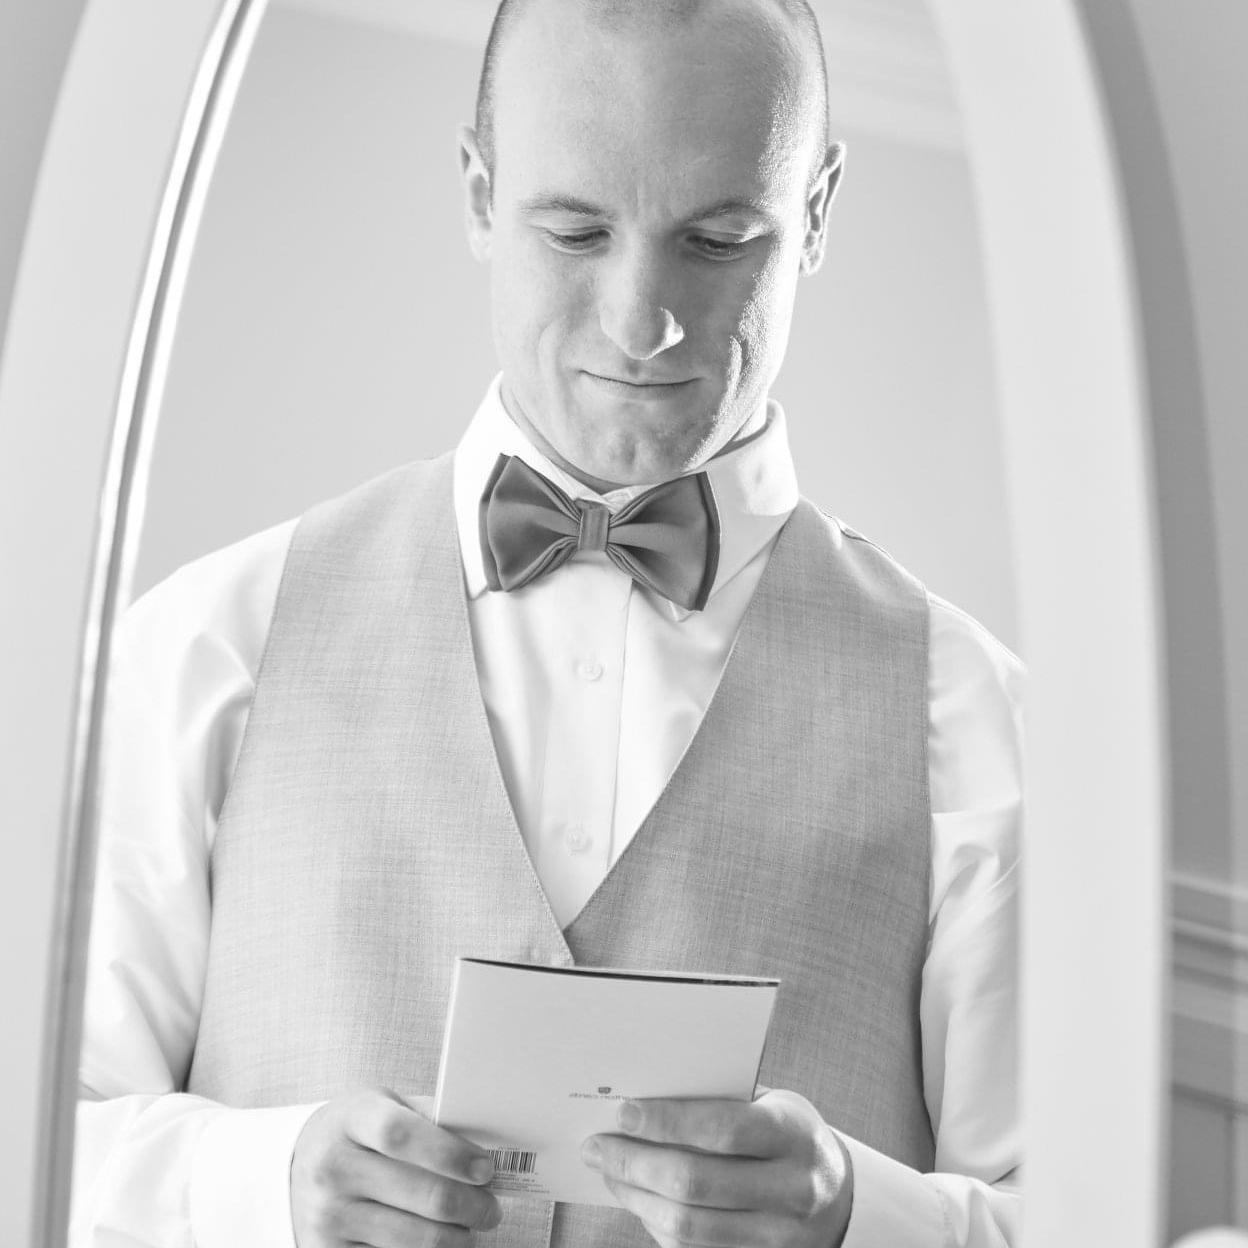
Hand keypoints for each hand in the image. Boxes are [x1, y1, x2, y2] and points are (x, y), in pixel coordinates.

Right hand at [290, 1088, 502, 1246]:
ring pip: (412, 1239)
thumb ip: (430, 1118)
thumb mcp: (387, 1105)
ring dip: (454, 1239)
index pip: (403, 1135)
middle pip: (420, 1194)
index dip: (451, 1154)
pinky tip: (440, 1243)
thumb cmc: (360, 1130)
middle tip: (491, 1209)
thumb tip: (486, 1145)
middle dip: (470, 1205)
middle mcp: (333, 1168)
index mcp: (353, 1119)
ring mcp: (328, 1215)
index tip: (486, 1169)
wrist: (302, 1162)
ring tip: (471, 1228)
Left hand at [581, 1089, 852, 1247]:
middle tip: (597, 1146)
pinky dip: (655, 1225)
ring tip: (609, 1173)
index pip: (722, 1128)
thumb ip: (719, 1104)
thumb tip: (642, 1101)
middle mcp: (792, 1190)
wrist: (837, 1196)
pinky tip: (638, 1200)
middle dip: (634, 1162)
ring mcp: (778, 1237)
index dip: (666, 1121)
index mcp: (793, 1135)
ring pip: (688, 1225)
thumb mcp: (770, 1106)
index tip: (622, 1112)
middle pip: (696, 1182)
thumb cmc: (786, 1136)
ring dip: (636, 1197)